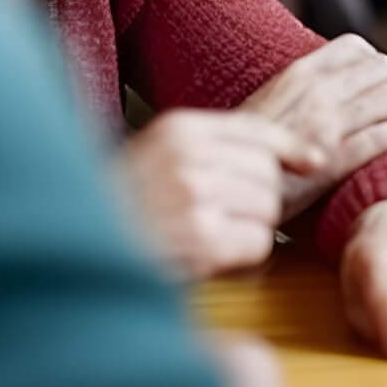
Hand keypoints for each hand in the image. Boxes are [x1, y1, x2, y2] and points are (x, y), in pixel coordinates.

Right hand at [120, 109, 323, 278]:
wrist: (74, 245)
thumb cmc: (123, 206)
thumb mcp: (164, 156)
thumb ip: (223, 148)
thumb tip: (313, 157)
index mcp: (178, 128)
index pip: (259, 131)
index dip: (290, 149)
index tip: (313, 161)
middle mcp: (188, 155)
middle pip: (269, 176)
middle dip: (255, 202)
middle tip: (215, 217)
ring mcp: (193, 195)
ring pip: (267, 211)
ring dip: (247, 231)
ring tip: (203, 235)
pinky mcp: (200, 238)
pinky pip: (257, 244)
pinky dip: (241, 258)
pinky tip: (205, 257)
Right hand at [240, 35, 386, 217]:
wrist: (223, 184)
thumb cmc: (246, 147)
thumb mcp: (269, 99)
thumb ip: (300, 86)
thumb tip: (331, 77)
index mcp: (299, 73)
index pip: (356, 48)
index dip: (377, 60)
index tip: (383, 76)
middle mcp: (317, 93)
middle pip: (382, 69)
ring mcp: (328, 126)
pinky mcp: (336, 160)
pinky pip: (385, 134)